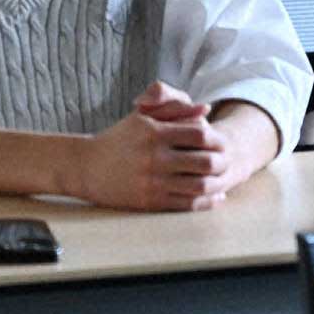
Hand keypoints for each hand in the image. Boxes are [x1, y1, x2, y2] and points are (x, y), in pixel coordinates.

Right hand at [66, 81, 236, 210]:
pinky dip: (206, 202)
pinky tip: (213, 197)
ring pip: (199, 186)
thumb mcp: (143, 118)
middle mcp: (154, 157)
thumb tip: (205, 109)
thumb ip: (174, 110)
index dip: (216, 138)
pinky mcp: (150, 201)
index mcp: (153, 132)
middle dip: (221, 163)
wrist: (86, 167)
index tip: (221, 142)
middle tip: (227, 163)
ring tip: (222, 180)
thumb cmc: (119, 139)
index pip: (199, 134)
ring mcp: (152, 181)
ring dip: (216, 184)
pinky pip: (187, 204)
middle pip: (204, 161)